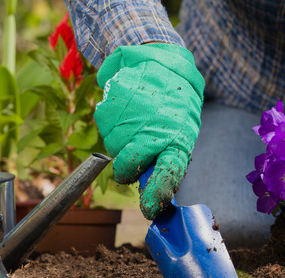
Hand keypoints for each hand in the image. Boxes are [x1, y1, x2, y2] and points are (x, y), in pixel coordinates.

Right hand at [94, 43, 204, 218]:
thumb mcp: (181, 132)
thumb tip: (152, 190)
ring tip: (136, 123)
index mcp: (177, 140)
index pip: (168, 173)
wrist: (163, 61)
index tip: (149, 209)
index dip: (157, 193)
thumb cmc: (175, 108)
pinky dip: (112, 126)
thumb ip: (166, 159)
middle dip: (125, 171)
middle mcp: (153, 130)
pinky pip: (104, 128)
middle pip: (127, 167)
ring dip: (120, 144)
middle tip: (132, 161)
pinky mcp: (111, 104)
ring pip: (112, 149)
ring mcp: (129, 117)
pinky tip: (126, 112)